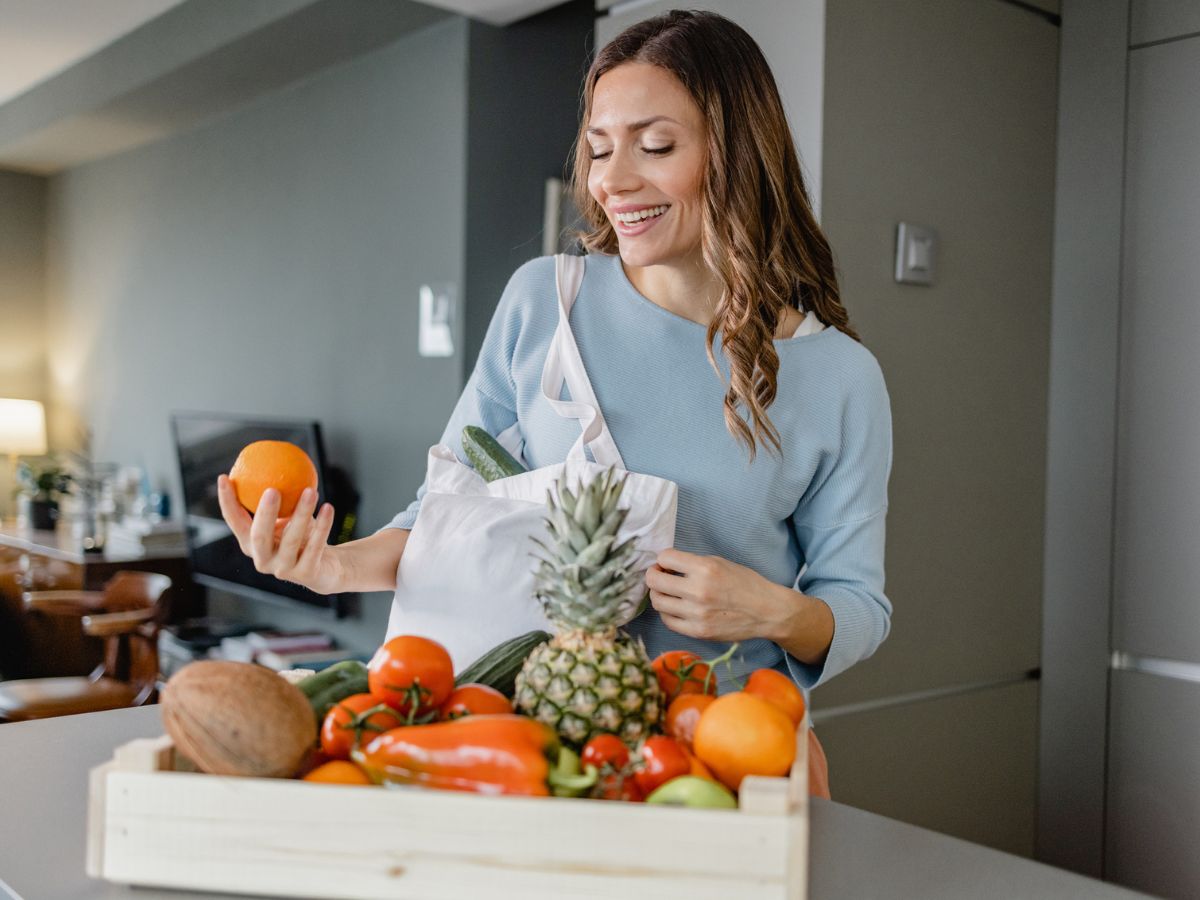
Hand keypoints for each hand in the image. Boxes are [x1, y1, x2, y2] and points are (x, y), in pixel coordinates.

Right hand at [216, 474, 342, 594]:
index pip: (234, 522)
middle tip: (272, 489)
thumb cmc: (301, 535)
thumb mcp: (286, 516)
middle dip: (264, 513)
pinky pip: (315, 545)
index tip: (224, 477)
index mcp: (250, 543)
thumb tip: (270, 460)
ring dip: (302, 513)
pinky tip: (328, 506)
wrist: (326, 567)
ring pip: (292, 539)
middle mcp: (262, 559)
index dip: (226, 501)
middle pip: (259, 535)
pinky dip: (323, 525)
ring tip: (310, 491)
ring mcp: (283, 569)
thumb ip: (277, 498)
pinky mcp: (306, 573)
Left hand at [645, 548, 785, 642]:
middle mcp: (698, 591)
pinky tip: (676, 607)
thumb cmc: (744, 583)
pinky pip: (668, 621)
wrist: (766, 611)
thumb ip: (692, 563)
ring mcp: (697, 614)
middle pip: (654, 581)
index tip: (667, 563)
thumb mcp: (720, 562)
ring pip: (658, 602)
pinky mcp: (698, 632)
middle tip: (661, 575)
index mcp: (705, 568)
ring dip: (659, 594)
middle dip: (654, 575)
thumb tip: (666, 565)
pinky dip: (668, 612)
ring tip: (669, 592)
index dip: (663, 559)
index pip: (664, 558)